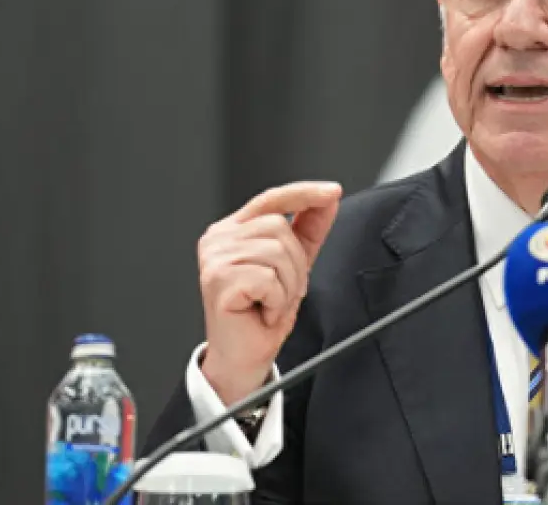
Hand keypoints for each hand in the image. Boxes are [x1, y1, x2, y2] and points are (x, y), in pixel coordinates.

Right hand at [197, 181, 341, 404]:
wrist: (243, 356)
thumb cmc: (261, 313)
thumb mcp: (294, 265)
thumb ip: (308, 230)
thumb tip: (328, 199)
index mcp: (234, 230)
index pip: (272, 199)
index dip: (304, 193)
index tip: (333, 191)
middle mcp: (219, 238)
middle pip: (279, 227)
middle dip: (295, 264)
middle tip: (281, 292)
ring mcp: (214, 257)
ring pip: (277, 252)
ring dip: (287, 285)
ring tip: (271, 302)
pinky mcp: (218, 279)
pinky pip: (268, 278)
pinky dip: (276, 300)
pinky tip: (262, 311)